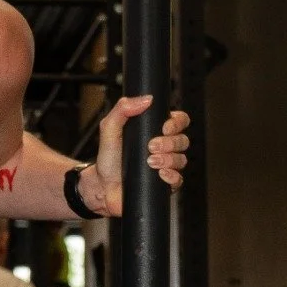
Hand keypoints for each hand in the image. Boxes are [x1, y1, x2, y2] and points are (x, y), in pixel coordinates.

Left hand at [82, 99, 189, 216]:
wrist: (102, 186)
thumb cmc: (108, 158)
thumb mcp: (109, 128)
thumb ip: (122, 109)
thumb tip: (146, 99)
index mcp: (155, 131)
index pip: (179, 120)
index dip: (177, 122)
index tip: (164, 128)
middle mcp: (164, 147)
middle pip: (183, 140)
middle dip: (169, 143)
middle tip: (151, 147)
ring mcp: (166, 166)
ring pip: (182, 159)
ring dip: (168, 159)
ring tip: (150, 162)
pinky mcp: (165, 184)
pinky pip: (179, 180)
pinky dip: (172, 176)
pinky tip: (160, 174)